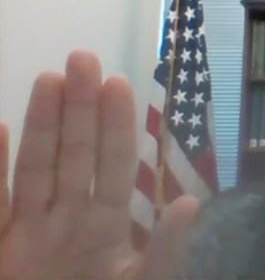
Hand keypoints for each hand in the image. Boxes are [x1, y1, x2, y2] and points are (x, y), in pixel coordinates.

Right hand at [0, 51, 199, 279]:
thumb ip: (164, 254)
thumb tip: (190, 207)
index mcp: (103, 229)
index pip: (112, 165)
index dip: (116, 125)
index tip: (121, 82)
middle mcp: (65, 222)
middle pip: (74, 154)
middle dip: (80, 108)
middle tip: (85, 57)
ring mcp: (27, 234)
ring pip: (35, 167)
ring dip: (42, 124)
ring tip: (50, 78)